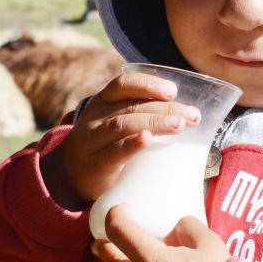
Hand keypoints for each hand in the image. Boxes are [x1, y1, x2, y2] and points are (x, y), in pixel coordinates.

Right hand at [40, 71, 199, 208]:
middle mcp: (95, 117)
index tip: (173, 91)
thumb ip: (141, 114)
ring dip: (155, 123)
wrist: (70, 177)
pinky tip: (147, 139)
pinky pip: (113, 152)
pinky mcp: (95, 165)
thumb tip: (187, 113)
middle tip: (192, 115)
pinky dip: (131, 144)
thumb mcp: (116, 123)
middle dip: (165, 109)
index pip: (123, 84)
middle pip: (131, 107)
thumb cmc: (105, 146)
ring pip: (123, 125)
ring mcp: (92, 141)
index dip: (148, 84)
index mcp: (103, 102)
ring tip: (180, 125)